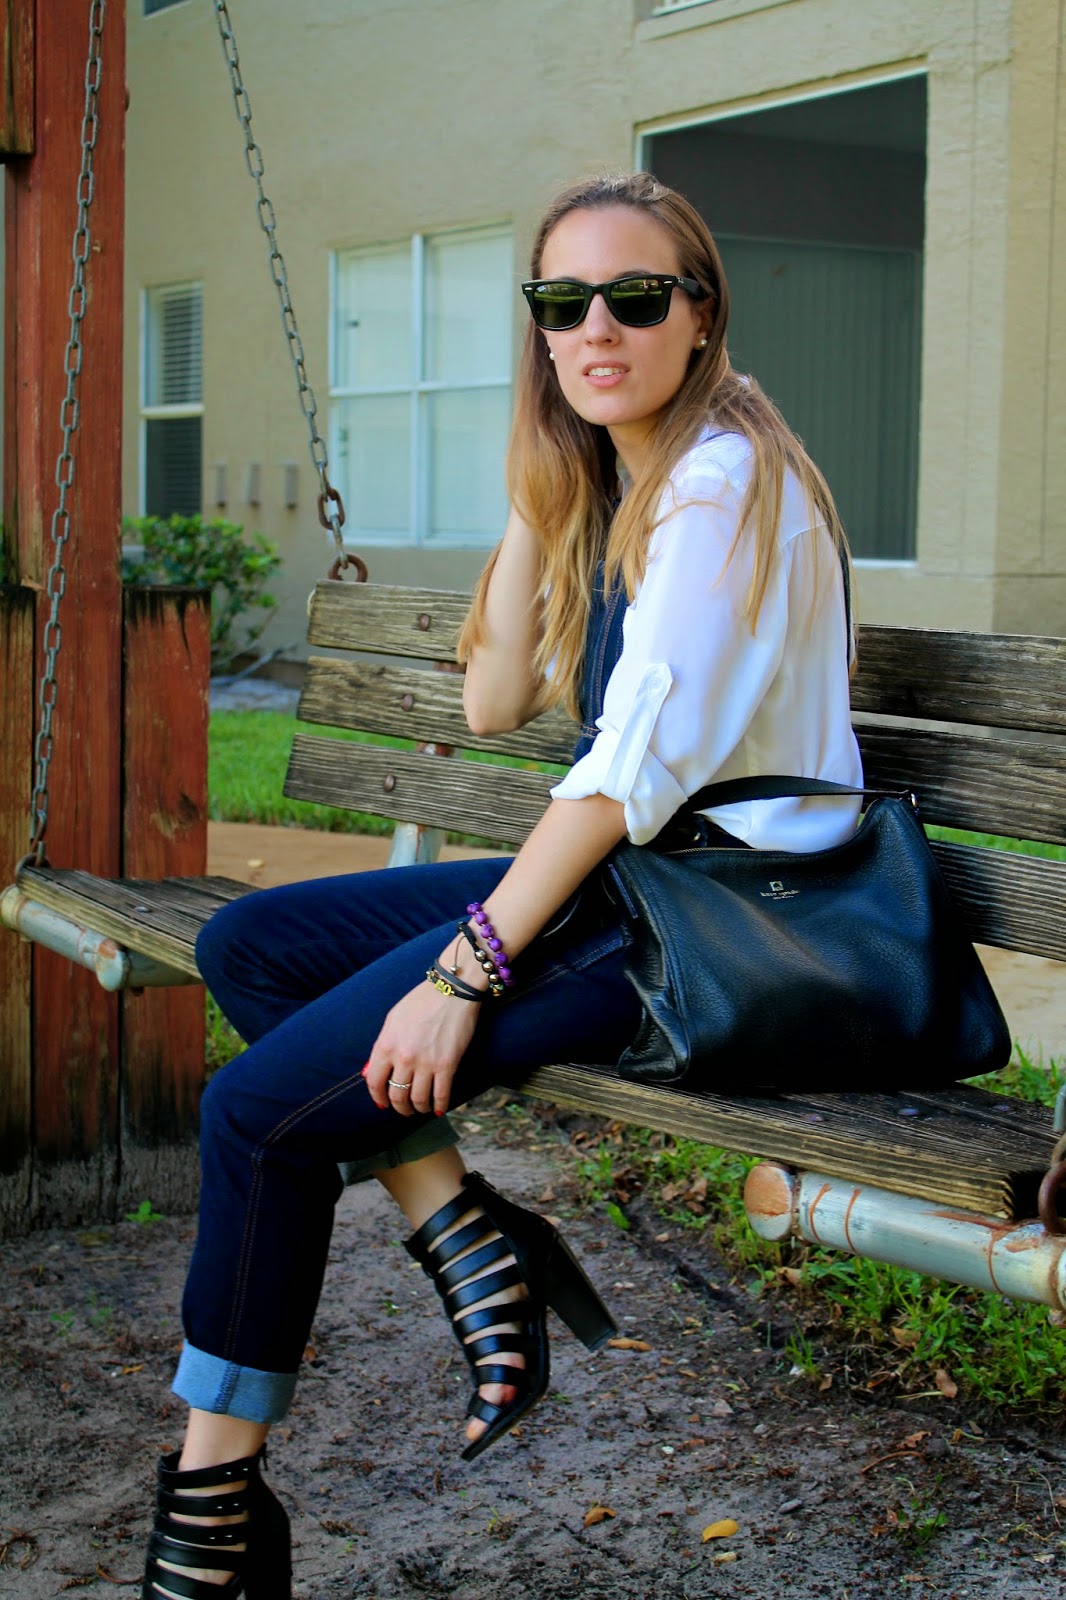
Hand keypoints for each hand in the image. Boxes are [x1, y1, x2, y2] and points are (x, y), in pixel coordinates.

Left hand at [363, 979, 480, 1116]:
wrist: (451, 990)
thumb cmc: (421, 1002)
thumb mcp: (392, 1019)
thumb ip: (382, 1046)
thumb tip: (372, 1071)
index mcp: (386, 1045)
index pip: (374, 1082)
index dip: (377, 1097)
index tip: (382, 1103)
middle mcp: (403, 1057)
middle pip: (396, 1095)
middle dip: (399, 1107)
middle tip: (404, 1110)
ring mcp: (426, 1063)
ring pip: (418, 1099)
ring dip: (419, 1109)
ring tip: (421, 1108)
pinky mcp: (447, 1065)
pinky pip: (441, 1094)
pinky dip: (440, 1105)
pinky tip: (439, 1108)